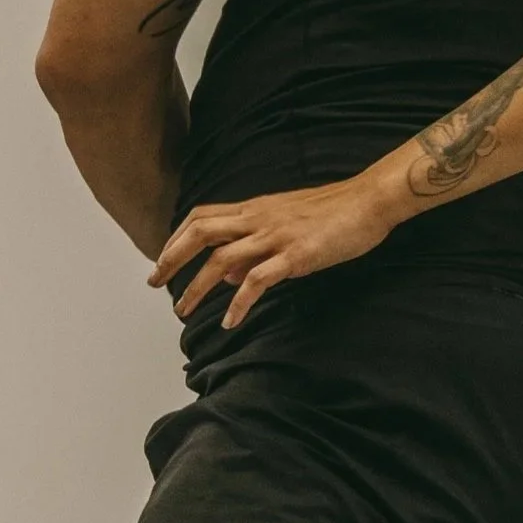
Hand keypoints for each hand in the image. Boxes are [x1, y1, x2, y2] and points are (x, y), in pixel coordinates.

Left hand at [150, 175, 397, 327]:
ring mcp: (276, 236)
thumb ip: (255, 246)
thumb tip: (227, 275)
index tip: (162, 260)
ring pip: (221, 259)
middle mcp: (258, 219)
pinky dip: (239, 303)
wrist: (369, 201)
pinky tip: (230, 322)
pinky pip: (257, 281)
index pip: (201, 216)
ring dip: (196, 287)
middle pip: (200, 232)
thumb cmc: (334, 212)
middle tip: (153, 284)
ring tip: (183, 311)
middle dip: (171, 258)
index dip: (176, 237)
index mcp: (255, 209)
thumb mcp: (287, 224)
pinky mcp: (296, 255)